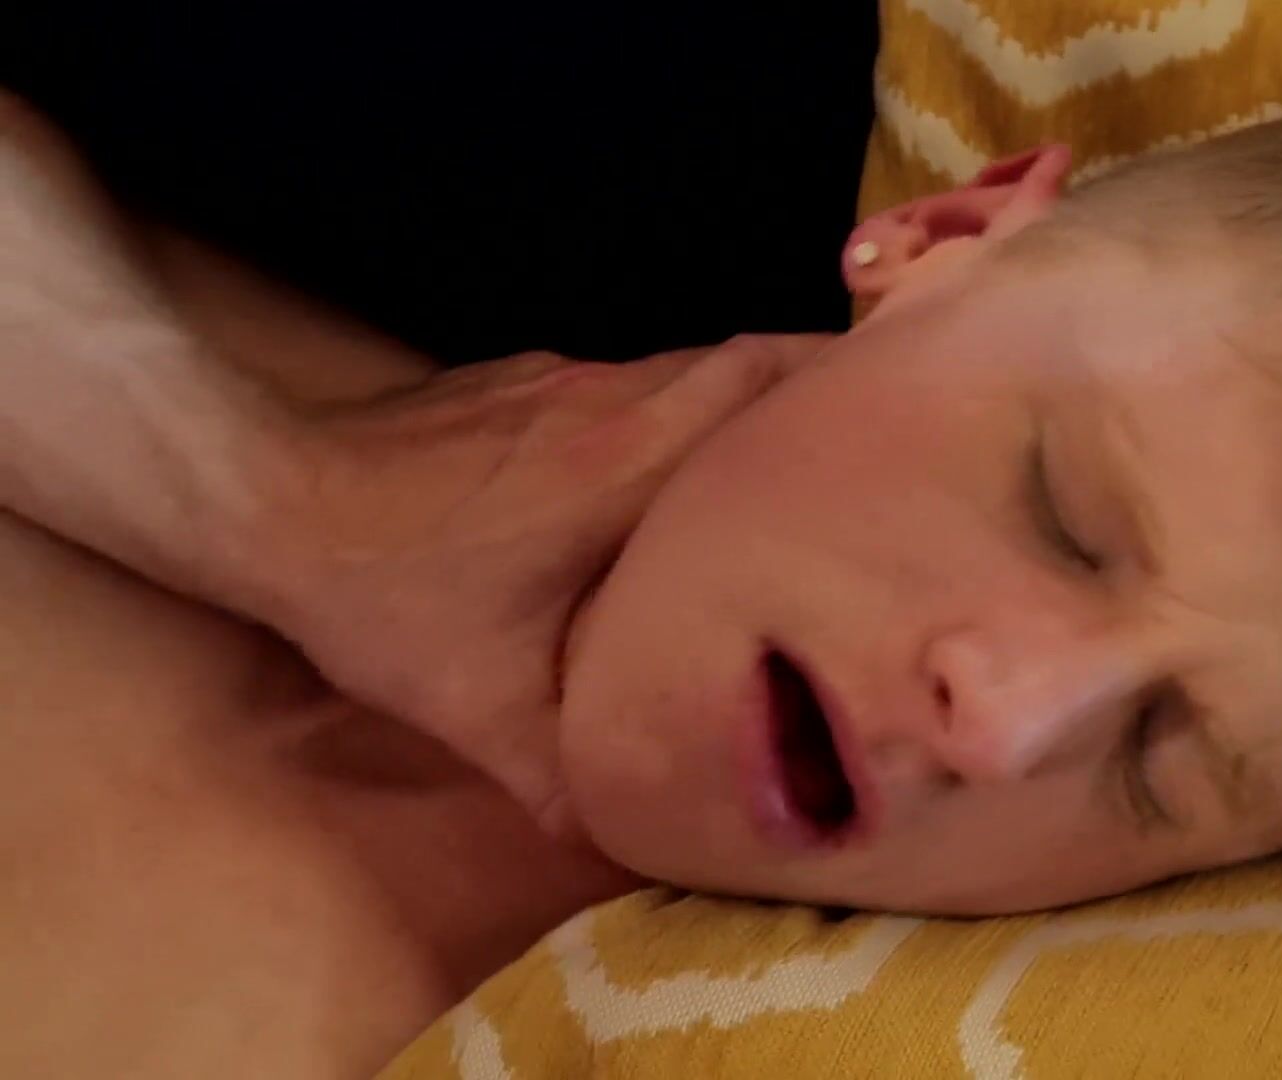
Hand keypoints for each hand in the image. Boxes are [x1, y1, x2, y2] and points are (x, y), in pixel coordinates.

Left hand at [250, 335, 830, 834]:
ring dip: (741, 408)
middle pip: (751, 357)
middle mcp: (617, 400)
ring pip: (692, 367)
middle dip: (813, 393)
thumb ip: (566, 782)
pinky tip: (658, 479)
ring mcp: (567, 377)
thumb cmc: (387, 592)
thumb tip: (636, 849)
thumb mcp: (481, 711)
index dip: (842, 389)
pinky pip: (633, 381)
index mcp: (632, 464)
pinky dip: (672, 415)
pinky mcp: (523, 379)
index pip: (769, 382)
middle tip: (859, 456)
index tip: (897, 422)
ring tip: (776, 476)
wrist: (265, 491)